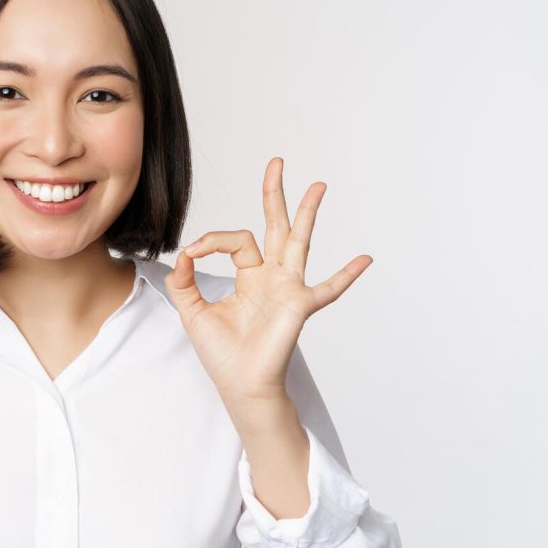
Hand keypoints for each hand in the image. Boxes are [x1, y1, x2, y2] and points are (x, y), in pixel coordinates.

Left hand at [164, 157, 371, 402]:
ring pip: (299, 241)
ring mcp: (288, 288)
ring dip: (307, 213)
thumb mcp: (192, 310)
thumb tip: (183, 254)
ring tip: (318, 185)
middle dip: (275, 194)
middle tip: (276, 163)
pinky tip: (364, 259)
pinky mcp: (298, 305)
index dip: (211, 240)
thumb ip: (183, 281)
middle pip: (275, 226)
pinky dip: (346, 275)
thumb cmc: (221, 352)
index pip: (235, 240)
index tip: (192, 253)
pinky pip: (327, 289)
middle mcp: (271, 276)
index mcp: (249, 276)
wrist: (239, 384)